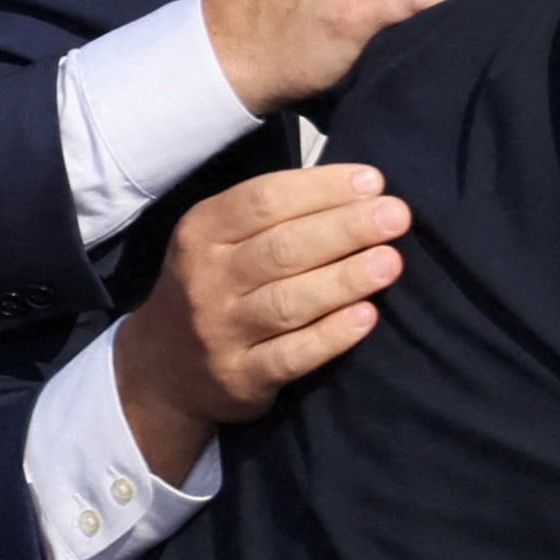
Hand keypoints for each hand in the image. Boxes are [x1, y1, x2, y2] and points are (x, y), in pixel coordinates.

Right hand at [112, 163, 410, 484]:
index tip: (374, 182)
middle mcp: (206, 279)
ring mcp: (220, 331)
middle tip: (397, 217)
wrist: (163, 366)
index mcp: (203, 231)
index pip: (264, 200)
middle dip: (345, 229)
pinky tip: (367, 317)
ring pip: (288, 302)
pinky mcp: (240, 377)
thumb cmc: (217, 282)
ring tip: (391, 262)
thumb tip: (363, 188)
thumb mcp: (221, 237)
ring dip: (345, 280)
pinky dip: (330, 336)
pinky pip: (290, 356)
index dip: (323, 188)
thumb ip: (278, 212)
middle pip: (282, 249)